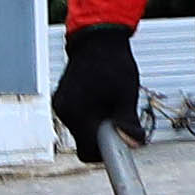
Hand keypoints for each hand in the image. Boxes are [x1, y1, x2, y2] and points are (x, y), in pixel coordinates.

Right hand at [52, 23, 140, 152]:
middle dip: (103, 137)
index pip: (88, 152)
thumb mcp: (126, 95)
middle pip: (85, 143)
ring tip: (111, 101)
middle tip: (120, 119)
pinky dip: (90, 116)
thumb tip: (133, 145)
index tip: (120, 149)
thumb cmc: (114, 65)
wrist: (96, 38)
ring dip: (97, 125)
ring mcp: (61, 105)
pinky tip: (101, 97)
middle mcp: (64, 112)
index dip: (106, 155)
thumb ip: (127, 122)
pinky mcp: (62, 100)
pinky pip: (77, 118)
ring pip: (82, 130)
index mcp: (79, 113)